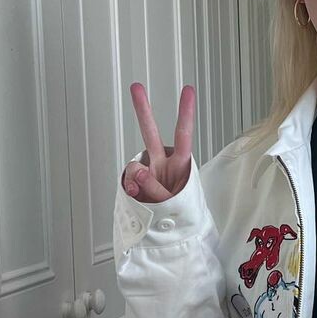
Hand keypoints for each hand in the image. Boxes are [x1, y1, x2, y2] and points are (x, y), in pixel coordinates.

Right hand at [122, 82, 195, 202]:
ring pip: (134, 165)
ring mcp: (148, 172)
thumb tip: (137, 170)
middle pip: (150, 134)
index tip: (188, 90)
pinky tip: (139, 197)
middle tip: (136, 87)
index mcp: (180, 165)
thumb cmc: (178, 211)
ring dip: (138, 181)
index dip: (185, 113)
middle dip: (142, 111)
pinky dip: (131, 190)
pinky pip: (128, 181)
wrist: (168, 230)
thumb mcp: (171, 202)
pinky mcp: (136, 182)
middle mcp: (163, 164)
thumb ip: (154, 186)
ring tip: (149, 196)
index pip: (183, 135)